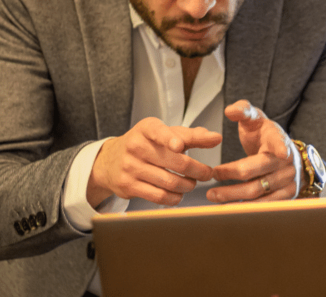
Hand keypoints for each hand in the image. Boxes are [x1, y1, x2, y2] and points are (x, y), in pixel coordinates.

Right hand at [87, 117, 222, 206]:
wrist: (110, 161)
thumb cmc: (147, 145)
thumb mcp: (165, 134)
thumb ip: (192, 136)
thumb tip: (215, 138)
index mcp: (146, 128)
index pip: (159, 132)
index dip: (170, 139)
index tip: (179, 146)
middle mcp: (136, 146)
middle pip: (175, 162)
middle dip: (198, 170)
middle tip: (207, 173)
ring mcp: (130, 167)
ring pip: (170, 182)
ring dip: (188, 185)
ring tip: (192, 183)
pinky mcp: (128, 186)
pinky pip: (159, 196)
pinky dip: (175, 198)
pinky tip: (179, 194)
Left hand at [207, 100, 302, 202]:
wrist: (288, 155)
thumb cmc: (266, 136)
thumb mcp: (256, 119)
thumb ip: (243, 111)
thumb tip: (230, 111)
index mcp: (279, 141)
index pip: (279, 143)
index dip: (281, 147)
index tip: (282, 152)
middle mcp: (286, 162)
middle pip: (258, 173)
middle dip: (232, 177)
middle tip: (210, 179)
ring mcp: (288, 181)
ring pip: (258, 193)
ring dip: (234, 197)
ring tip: (213, 196)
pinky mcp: (286, 196)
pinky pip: (264, 206)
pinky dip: (245, 207)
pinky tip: (229, 206)